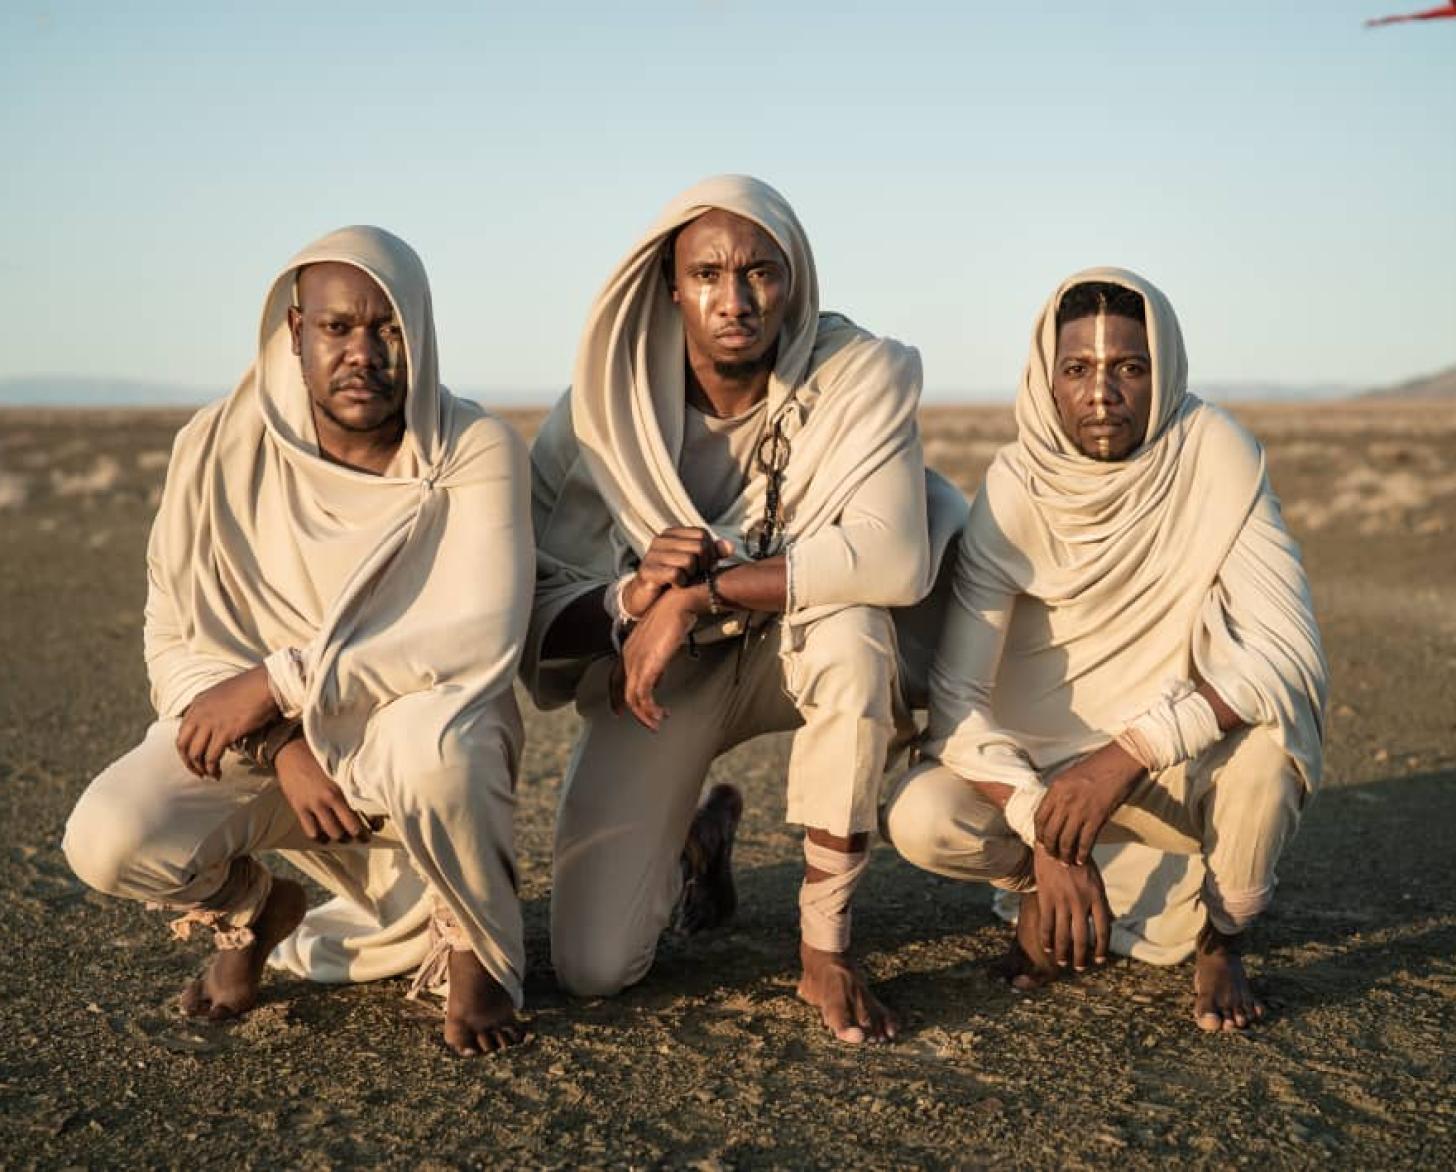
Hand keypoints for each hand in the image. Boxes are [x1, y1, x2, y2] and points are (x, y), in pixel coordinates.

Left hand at [176, 665, 280, 778]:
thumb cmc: (254, 688)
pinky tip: (218, 774)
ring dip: (200, 768)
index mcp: (198, 703)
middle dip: (187, 761)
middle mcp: (199, 713)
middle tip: (197, 772)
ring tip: (209, 775)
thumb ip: (216, 707)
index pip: (183, 730)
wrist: (267, 684)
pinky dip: (212, 768)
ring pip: (195, 753)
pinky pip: (211, 757)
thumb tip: (220, 723)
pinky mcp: (224, 732)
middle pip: (182, 744)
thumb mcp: (226, 694)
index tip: (195, 757)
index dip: (186, 747)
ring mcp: (211, 723)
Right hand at [274, 736, 370, 844]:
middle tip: (363, 837)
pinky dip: (318, 836)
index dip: (373, 821)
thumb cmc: (318, 754)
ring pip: (332, 831)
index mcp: (344, 785)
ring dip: (339, 837)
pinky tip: (322, 836)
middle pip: (350, 826)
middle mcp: (331, 797)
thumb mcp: (339, 764)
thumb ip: (350, 778)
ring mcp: (315, 804)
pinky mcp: (300, 807)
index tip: (377, 826)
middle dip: (358, 834)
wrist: (291, 750)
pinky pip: (311, 830)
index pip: (365, 809)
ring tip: (343, 838)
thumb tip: (367, 789)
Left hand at [617, 589, 700, 730]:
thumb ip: (657, 661)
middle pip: (622, 690)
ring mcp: (635, 661)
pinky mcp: (647, 666)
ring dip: (645, 714)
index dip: (616, 696)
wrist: (679, 604)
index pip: (616, 677)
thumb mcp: (662, 643)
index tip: (619, 711)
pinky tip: (660, 714)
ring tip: (657, 723)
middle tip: (648, 723)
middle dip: (634, 711)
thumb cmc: (675, 617)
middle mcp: (628, 656)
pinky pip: (642, 696)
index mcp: (629, 648)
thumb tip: (659, 678)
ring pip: (632, 697)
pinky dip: (650, 709)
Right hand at [621, 528, 731, 617]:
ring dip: (691, 576)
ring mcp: (652, 554)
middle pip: (699, 547)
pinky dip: (680, 584)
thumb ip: (711, 554)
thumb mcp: (694, 565)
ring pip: (689, 561)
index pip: (702, 534)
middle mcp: (660, 540)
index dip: (710, 552)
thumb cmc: (673, 580)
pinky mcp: (647, 571)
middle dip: (703, 566)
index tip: (705, 566)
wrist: (646, 600)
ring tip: (683, 580)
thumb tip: (730, 547)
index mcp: (671, 534)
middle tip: (695, 576)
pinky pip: (676, 574)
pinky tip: (675, 586)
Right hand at [1032, 845, 1111, 971]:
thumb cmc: (1079, 863)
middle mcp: (1081, 901)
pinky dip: (1046, 938)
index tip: (1099, 960)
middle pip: (1082, 937)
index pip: (1103, 930)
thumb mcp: (1097, 881)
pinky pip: (1046, 923)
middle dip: (1081, 956)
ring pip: (1062, 934)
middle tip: (1079, 967)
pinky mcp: (1046, 897)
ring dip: (1063, 952)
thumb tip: (1111, 922)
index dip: (1101, 948)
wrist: (1057, 844)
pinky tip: (1047, 947)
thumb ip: (1101, 903)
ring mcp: (1062, 900)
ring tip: (1062, 962)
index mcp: (1097, 897)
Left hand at [1034, 742, 1143, 864]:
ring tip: (1065, 861)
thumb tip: (1052, 811)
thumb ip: (1058, 794)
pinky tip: (1081, 860)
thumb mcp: (1068, 776)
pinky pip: (1085, 842)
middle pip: (1050, 833)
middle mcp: (1065, 801)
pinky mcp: (1097, 817)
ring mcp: (1080, 810)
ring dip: (1064, 854)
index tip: (1041, 841)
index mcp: (1055, 789)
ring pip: (1066, 840)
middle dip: (1050, 848)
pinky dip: (1082, 854)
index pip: (1039, 818)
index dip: (1039, 833)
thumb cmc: (1096, 767)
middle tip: (1052, 856)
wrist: (1119, 763)